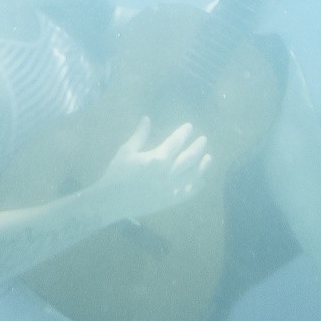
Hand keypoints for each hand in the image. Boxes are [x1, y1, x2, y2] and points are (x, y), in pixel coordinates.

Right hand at [95, 117, 210, 220]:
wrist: (111, 201)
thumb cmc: (117, 173)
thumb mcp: (126, 151)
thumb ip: (140, 135)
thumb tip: (147, 118)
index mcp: (157, 158)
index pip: (176, 142)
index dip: (184, 132)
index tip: (189, 126)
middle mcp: (167, 173)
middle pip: (189, 158)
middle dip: (198, 147)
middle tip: (203, 139)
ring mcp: (170, 188)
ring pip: (193, 176)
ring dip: (203, 166)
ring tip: (208, 157)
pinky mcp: (169, 201)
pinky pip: (188, 193)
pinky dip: (197, 186)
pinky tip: (201, 180)